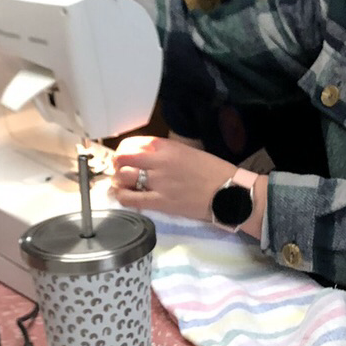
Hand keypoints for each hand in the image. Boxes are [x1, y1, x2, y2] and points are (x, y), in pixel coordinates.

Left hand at [111, 136, 265, 237]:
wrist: (228, 193)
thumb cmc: (213, 172)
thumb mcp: (189, 152)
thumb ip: (166, 153)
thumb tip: (147, 156)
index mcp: (168, 147)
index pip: (133, 143)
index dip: (124, 150)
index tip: (124, 157)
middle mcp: (160, 161)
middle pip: (123, 158)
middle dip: (117, 165)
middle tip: (120, 171)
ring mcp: (159, 182)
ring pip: (123, 177)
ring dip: (118, 181)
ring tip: (122, 185)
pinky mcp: (161, 202)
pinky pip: (131, 199)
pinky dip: (123, 197)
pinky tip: (125, 197)